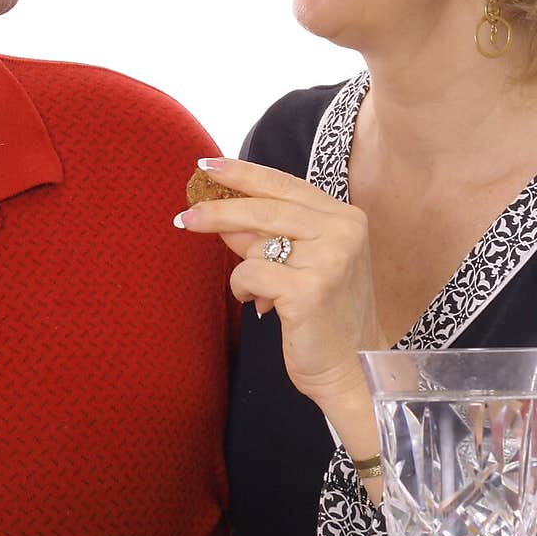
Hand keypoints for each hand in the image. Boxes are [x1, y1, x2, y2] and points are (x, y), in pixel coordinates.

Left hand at [174, 158, 387, 410]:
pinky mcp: (309, 290)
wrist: (352, 369)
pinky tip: (259, 306)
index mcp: (345, 218)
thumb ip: (267, 234)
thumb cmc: (324, 315)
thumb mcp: (300, 263)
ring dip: (244, 269)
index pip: (284, 184)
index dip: (243, 173)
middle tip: (184, 218)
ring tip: (257, 292)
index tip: (207, 166)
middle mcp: (343, 233)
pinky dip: (244, 289)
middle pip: (264, 208)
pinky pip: (250, 273)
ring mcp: (329, 260)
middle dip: (218, 211)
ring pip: (255, 245)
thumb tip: (220, 210)